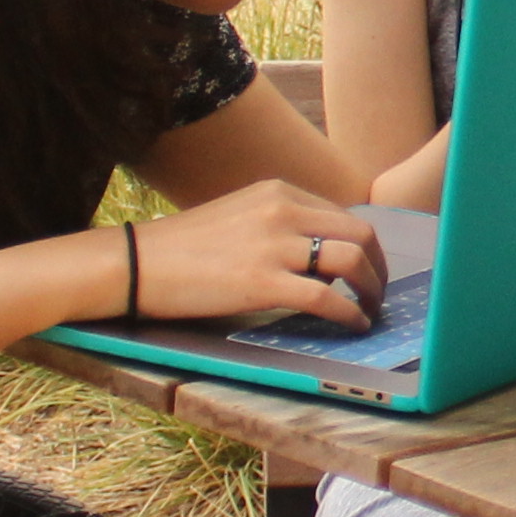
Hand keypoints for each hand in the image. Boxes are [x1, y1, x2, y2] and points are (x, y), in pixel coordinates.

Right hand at [133, 177, 389, 324]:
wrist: (137, 263)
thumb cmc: (182, 248)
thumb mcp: (239, 216)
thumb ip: (278, 225)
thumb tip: (317, 255)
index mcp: (278, 192)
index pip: (343, 216)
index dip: (364, 247)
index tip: (368, 269)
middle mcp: (282, 210)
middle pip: (360, 234)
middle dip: (379, 266)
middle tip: (378, 292)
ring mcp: (274, 245)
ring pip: (351, 261)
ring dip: (371, 289)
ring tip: (370, 309)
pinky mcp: (263, 282)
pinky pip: (326, 297)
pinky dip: (349, 313)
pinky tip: (353, 324)